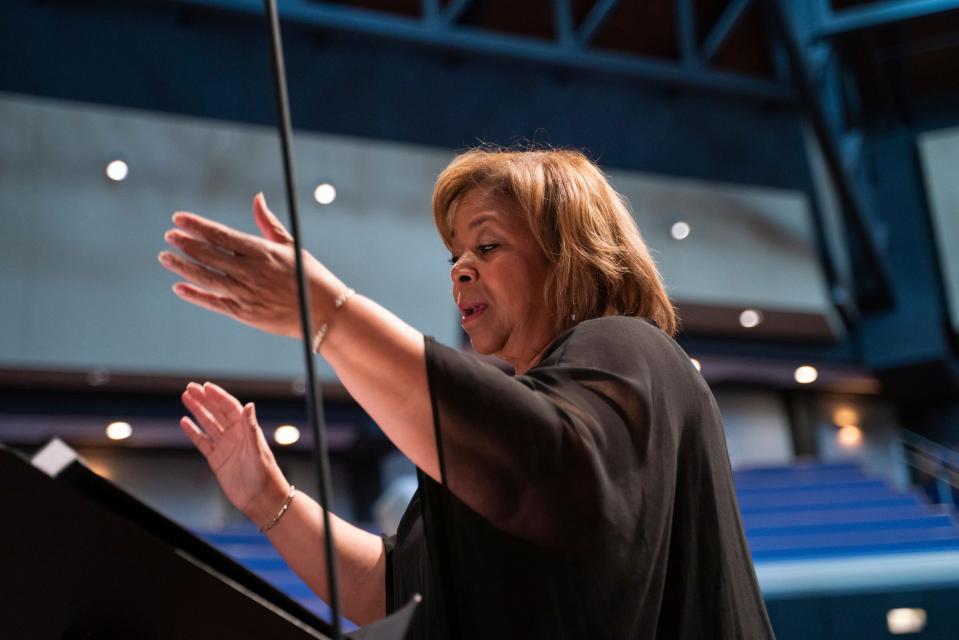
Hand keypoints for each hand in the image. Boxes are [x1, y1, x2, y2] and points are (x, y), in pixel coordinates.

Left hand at [159, 193, 341, 338]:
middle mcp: (250, 271)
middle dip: (185, 244)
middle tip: (169, 236)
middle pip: (209, 255)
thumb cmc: (310, 276)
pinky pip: (214, 302)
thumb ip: (268, 223)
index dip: (197, 226)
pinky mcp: (245, 314)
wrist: (325, 312)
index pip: (221, 235)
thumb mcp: (291, 245)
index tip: (179, 218)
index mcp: (262, 252)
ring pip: (206, 277)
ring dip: (183, 267)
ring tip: (165, 257)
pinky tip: (179, 287)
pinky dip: (195, 295)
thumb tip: (257, 198)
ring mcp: (246, 293)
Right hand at [179, 381, 289, 525]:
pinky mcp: (217, 460)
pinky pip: (202, 443)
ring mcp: (225, 447)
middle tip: (190, 387)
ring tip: (185, 398)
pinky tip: (184, 422)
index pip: (230, 408)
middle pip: (217, 413)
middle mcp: (235, 436)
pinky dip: (193, 432)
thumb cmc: (265, 475)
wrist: (261, 499)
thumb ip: (251, 428)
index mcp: (246, 430)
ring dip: (197, 411)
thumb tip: (249, 405)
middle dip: (204, 399)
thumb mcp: (257, 450)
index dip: (218, 396)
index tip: (205, 386)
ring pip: (208, 425)